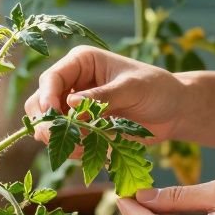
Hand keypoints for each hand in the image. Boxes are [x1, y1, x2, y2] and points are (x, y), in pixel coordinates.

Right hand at [25, 46, 186, 143]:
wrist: (174, 111)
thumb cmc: (157, 89)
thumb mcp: (132, 88)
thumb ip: (103, 96)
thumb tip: (71, 102)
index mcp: (81, 63)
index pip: (51, 78)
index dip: (46, 98)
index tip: (52, 116)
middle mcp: (73, 83)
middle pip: (40, 102)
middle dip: (46, 122)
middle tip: (55, 139)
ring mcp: (76, 108)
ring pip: (49, 125)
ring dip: (59, 139)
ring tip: (81, 147)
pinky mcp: (84, 128)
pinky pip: (67, 142)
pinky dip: (73, 149)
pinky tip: (91, 151)